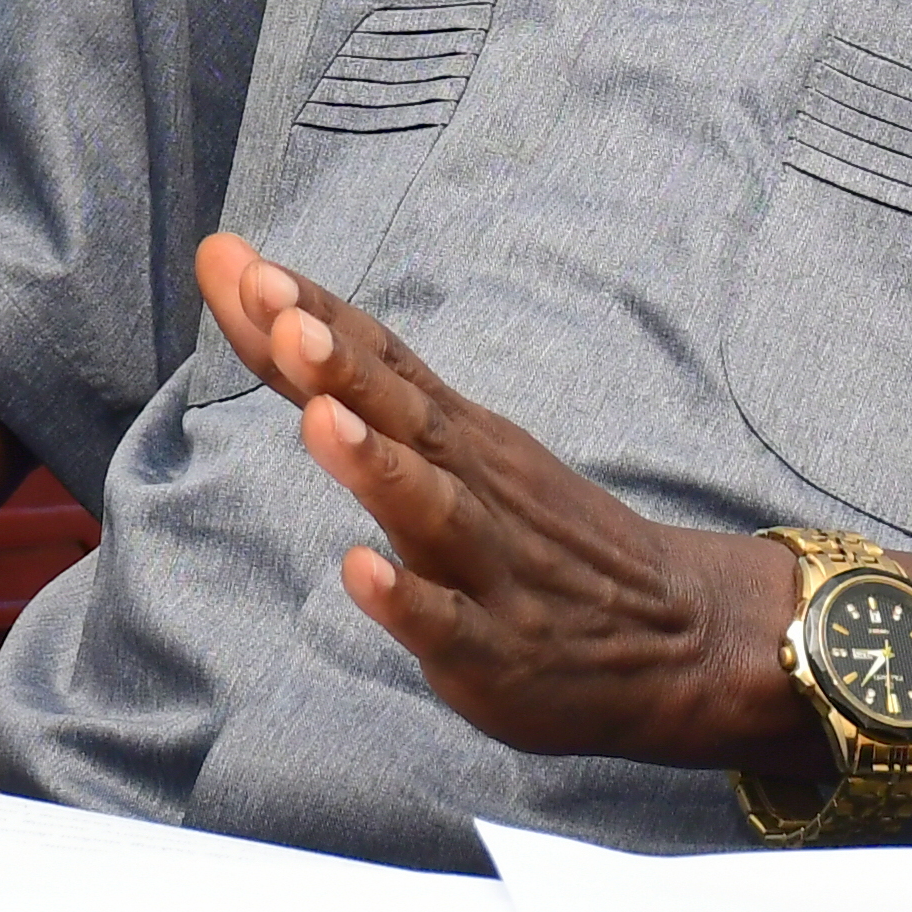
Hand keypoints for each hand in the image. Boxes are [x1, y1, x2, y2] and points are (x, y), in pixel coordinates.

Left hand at [196, 232, 807, 768]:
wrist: (676, 637)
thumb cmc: (525, 526)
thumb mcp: (443, 440)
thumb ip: (333, 369)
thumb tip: (236, 268)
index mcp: (453, 431)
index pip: (377, 358)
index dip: (309, 313)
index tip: (241, 264)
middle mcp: (471, 483)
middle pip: (403, 415)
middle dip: (340, 366)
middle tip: (283, 316)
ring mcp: (486, 565)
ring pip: (430, 508)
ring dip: (375, 465)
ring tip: (322, 421)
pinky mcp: (494, 648)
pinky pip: (446, 622)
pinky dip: (405, 599)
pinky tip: (359, 573)